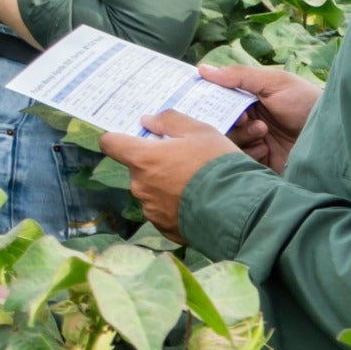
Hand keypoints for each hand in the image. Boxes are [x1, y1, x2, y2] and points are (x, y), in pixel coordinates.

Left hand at [100, 111, 246, 243]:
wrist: (240, 210)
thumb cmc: (219, 165)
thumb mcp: (200, 132)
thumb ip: (169, 121)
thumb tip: (147, 121)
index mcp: (142, 159)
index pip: (110, 143)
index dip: (118, 139)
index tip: (132, 138)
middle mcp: (139, 185)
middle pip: (136, 168)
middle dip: (153, 163)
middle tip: (182, 161)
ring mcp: (151, 209)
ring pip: (150, 191)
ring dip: (164, 186)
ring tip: (195, 184)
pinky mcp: (164, 228)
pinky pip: (163, 212)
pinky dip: (174, 206)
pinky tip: (197, 203)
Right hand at [198, 62, 321, 172]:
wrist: (335, 138)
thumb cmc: (308, 103)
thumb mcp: (276, 82)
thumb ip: (239, 75)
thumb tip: (202, 68)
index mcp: (249, 99)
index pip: (217, 98)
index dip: (209, 100)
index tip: (207, 101)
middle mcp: (248, 119)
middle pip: (218, 122)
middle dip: (228, 120)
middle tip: (244, 118)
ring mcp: (254, 141)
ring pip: (226, 141)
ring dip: (241, 135)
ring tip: (263, 131)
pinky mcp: (260, 162)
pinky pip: (239, 160)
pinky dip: (248, 153)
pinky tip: (265, 150)